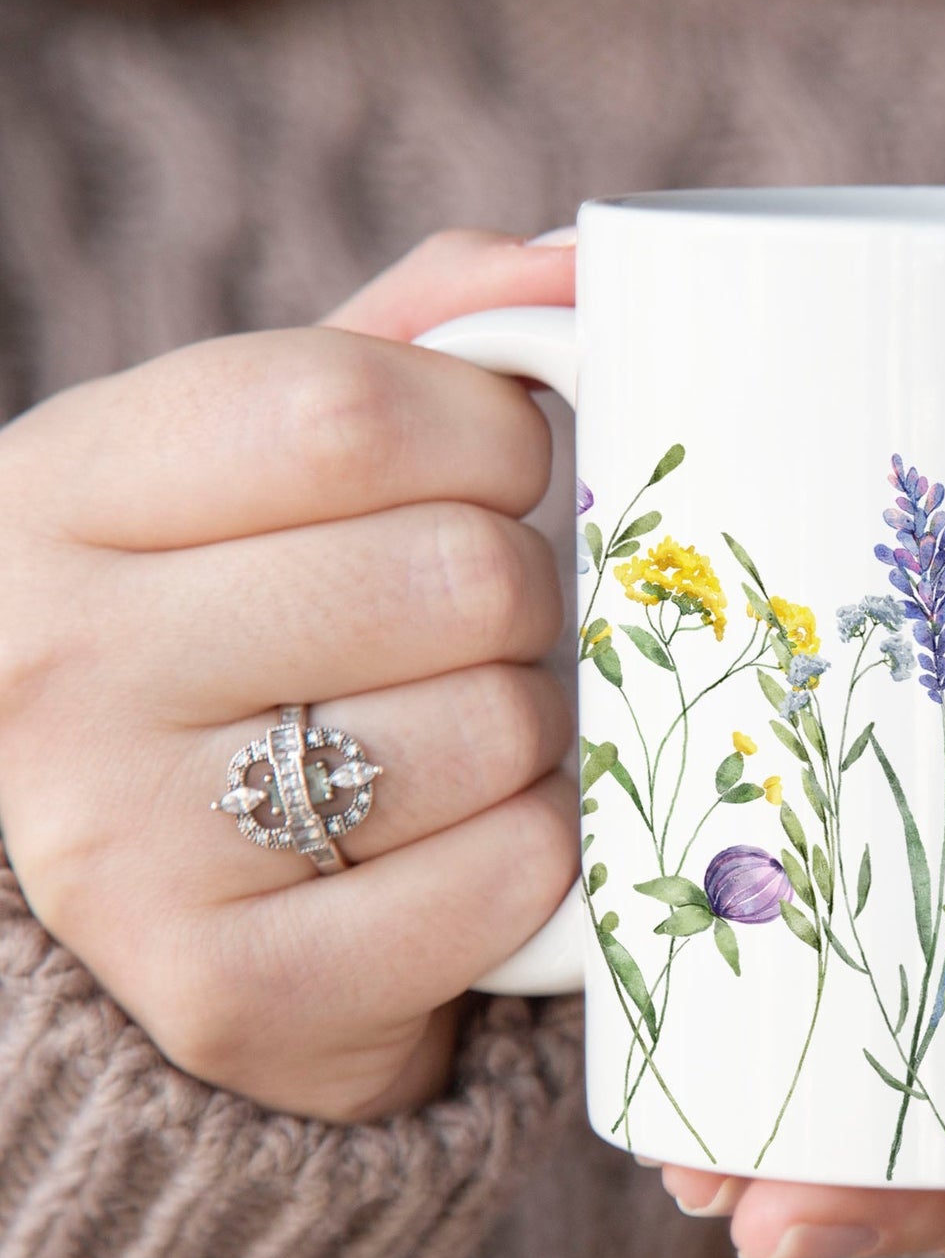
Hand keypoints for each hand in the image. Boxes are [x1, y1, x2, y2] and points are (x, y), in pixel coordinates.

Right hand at [0, 230, 580, 1121]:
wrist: (182, 894)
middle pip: (450, 574)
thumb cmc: (255, 632)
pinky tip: (473, 841)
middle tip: (487, 623)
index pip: (344, 412)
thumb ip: (415, 340)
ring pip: (494, 727)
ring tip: (465, 733)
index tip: (510, 469)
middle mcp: (50, 665)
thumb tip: (579, 264)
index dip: (495, 433)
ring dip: (538, 727)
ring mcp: (123, 848)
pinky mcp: (231, 994)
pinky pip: (510, 876)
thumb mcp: (277, 463)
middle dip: (526, 591)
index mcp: (55, 491)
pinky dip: (544, 852)